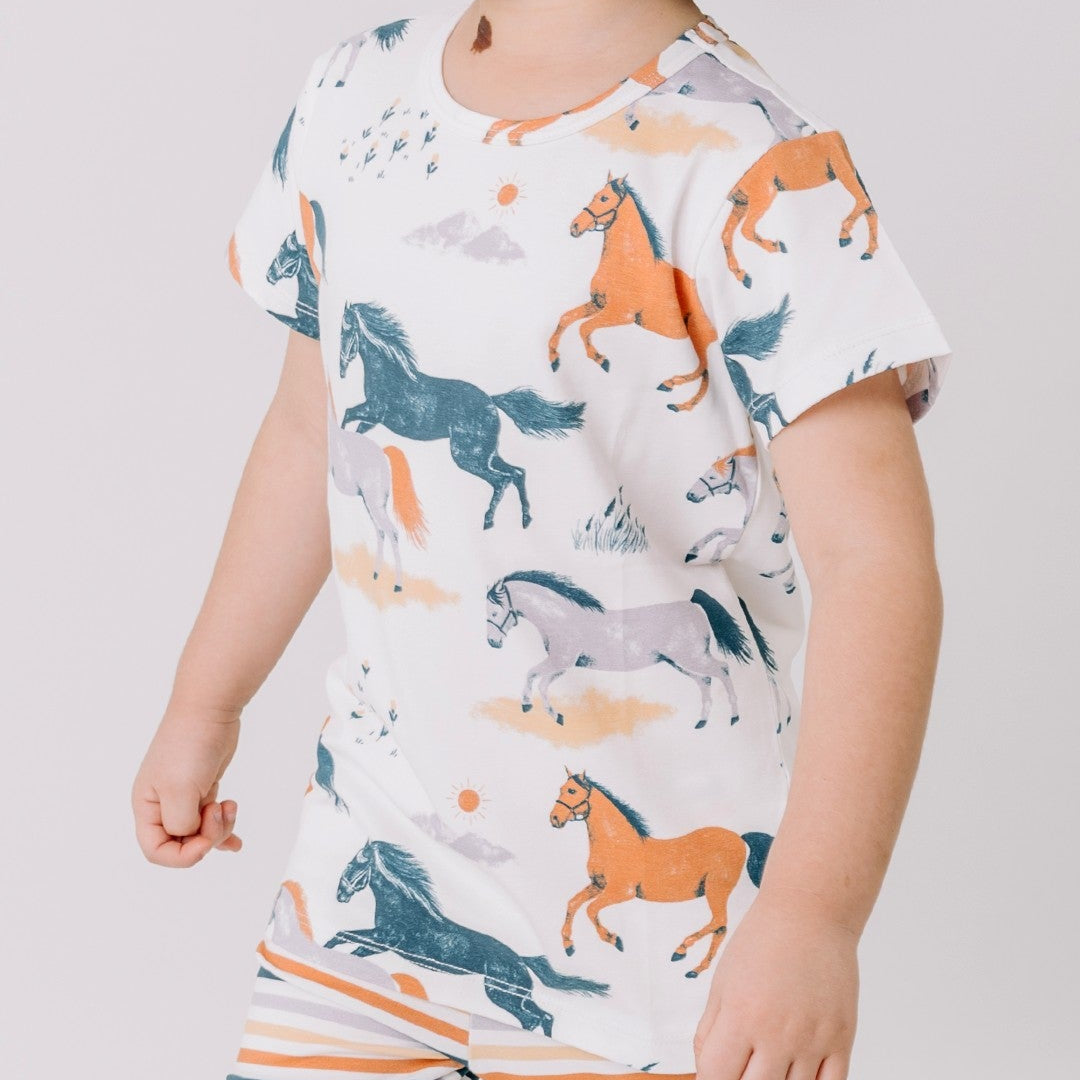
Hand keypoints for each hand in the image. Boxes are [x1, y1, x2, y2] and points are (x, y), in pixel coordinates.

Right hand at [131, 703, 243, 866]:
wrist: (209, 710)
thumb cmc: (188, 746)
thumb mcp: (179, 790)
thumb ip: (179, 823)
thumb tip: (189, 836)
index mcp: (147, 807)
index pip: (156, 851)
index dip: (181, 855)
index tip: (204, 840)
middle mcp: (162, 805)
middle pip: (182, 843)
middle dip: (206, 837)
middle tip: (221, 811)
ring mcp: (184, 796)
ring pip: (200, 832)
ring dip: (219, 829)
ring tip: (230, 807)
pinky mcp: (203, 788)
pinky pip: (210, 819)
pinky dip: (223, 830)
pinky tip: (236, 840)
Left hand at [693, 888, 858, 1079]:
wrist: (809, 915)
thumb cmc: (761, 943)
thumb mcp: (722, 983)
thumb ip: (709, 1032)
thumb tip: (706, 1073)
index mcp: (741, 1015)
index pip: (717, 1078)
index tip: (716, 1073)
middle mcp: (777, 1033)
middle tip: (743, 1066)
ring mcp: (813, 1039)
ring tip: (769, 1064)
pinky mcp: (842, 1039)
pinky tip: (797, 1074)